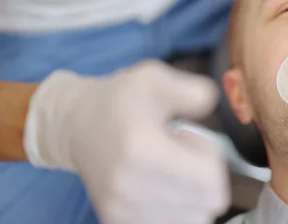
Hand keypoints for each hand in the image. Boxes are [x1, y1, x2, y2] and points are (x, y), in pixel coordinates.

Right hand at [24, 61, 228, 223]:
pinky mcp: (119, 222)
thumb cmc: (119, 100)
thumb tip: (210, 101)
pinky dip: (176, 210)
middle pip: (206, 205)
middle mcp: (131, 189)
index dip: (211, 158)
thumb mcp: (153, 78)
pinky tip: (160, 184)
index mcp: (142, 151)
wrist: (76, 124)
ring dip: (192, 196)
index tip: (191, 138)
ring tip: (171, 169)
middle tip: (182, 153)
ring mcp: (123, 211)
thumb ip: (189, 89)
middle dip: (205, 178)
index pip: (209, 182)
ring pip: (192, 220)